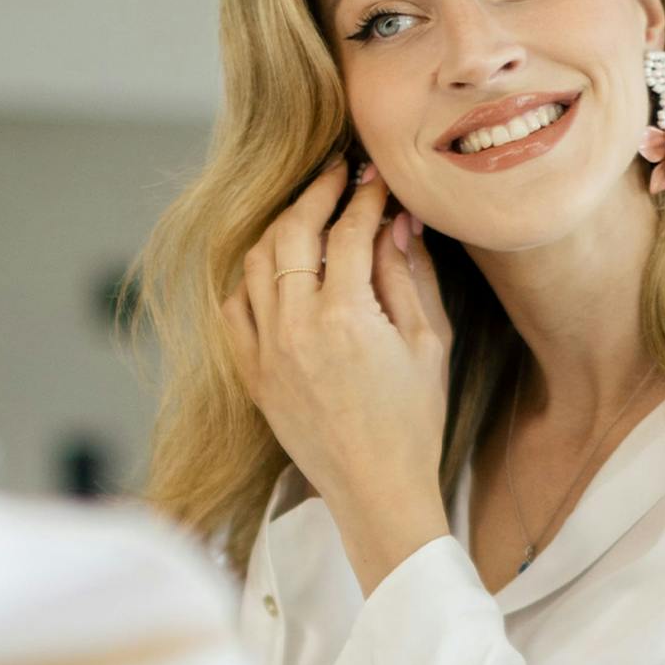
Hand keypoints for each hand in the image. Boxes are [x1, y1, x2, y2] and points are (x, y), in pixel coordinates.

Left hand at [224, 159, 454, 594]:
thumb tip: (396, 221)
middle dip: (317, 193)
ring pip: (256, 262)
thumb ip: (409, 274)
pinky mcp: (252, 374)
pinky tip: (276, 269)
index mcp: (344, 316)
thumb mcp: (428, 342)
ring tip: (307, 213)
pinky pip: (235, 308)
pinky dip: (252, 278)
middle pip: (292, 230)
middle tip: (338, 174)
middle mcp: (295, 327)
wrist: (376, 490)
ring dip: (280, 227)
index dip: (365, 194)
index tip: (376, 176)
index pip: (347, 229)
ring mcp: (266, 351)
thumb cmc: (413, 422)